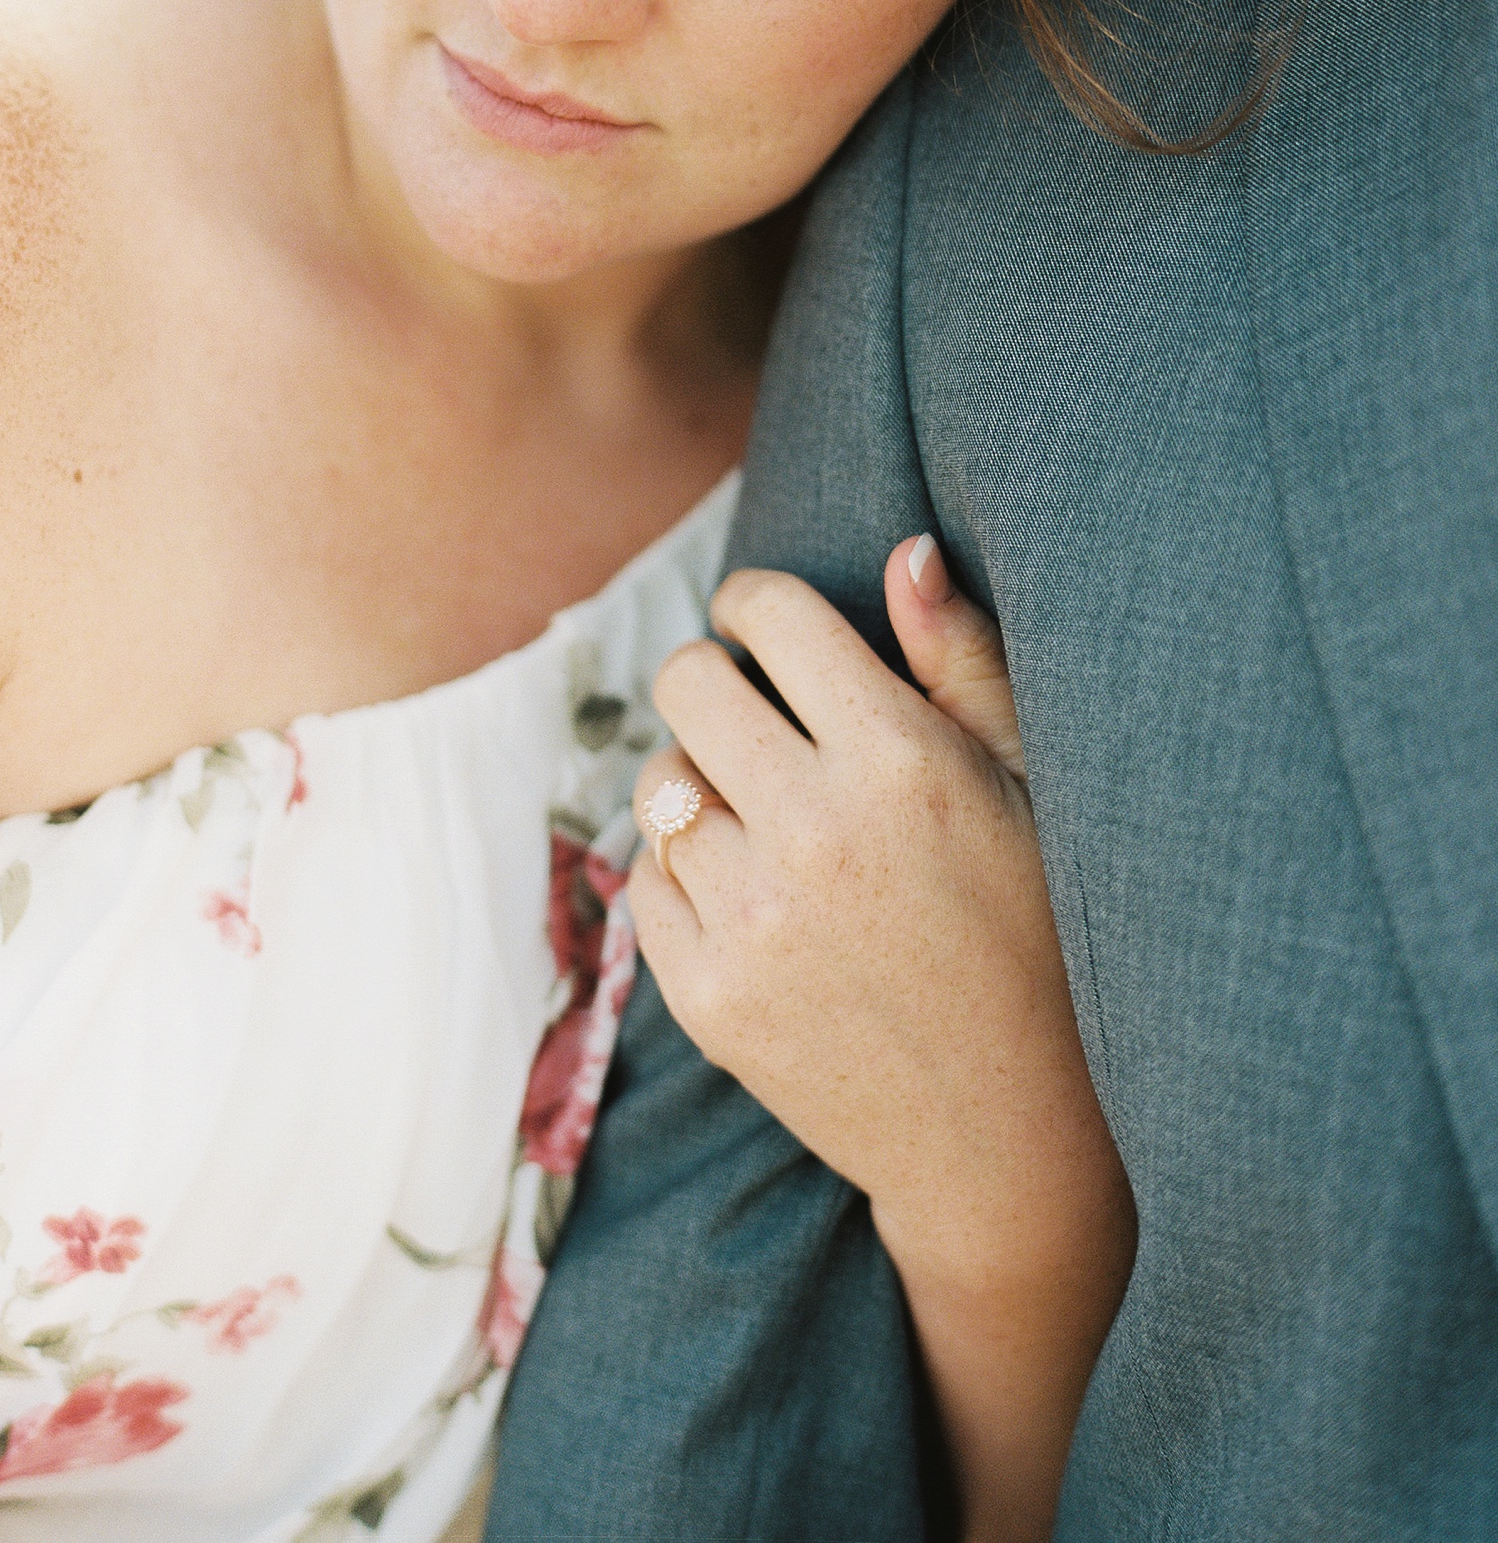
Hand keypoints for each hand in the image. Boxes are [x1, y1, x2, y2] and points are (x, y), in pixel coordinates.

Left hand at [630, 538, 1133, 1542]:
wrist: (1011, 1137)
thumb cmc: (1039, 936)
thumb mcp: (1033, 787)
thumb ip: (961, 661)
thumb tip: (905, 548)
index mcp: (900, 761)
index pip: (771, 616)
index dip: (759, 604)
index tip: (769, 625)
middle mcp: (814, 832)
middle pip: (687, 681)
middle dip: (715, 677)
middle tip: (753, 710)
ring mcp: (752, 920)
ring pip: (660, 782)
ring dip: (702, 782)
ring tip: (764, 816)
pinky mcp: (707, 997)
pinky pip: (645, 879)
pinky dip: (685, 872)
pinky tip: (750, 893)